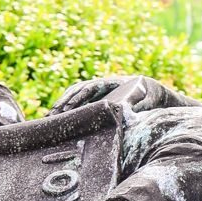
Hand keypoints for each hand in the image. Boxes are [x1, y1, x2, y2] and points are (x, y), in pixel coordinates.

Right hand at [50, 74, 167, 113]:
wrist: (152, 90)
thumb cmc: (151, 95)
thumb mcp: (149, 99)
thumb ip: (140, 104)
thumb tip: (128, 112)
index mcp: (112, 82)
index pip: (90, 88)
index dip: (77, 98)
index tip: (67, 108)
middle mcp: (101, 84)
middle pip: (77, 91)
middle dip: (64, 102)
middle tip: (51, 115)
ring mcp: (97, 90)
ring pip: (74, 95)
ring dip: (61, 105)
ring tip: (48, 117)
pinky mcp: (95, 97)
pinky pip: (78, 101)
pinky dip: (66, 107)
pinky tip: (56, 117)